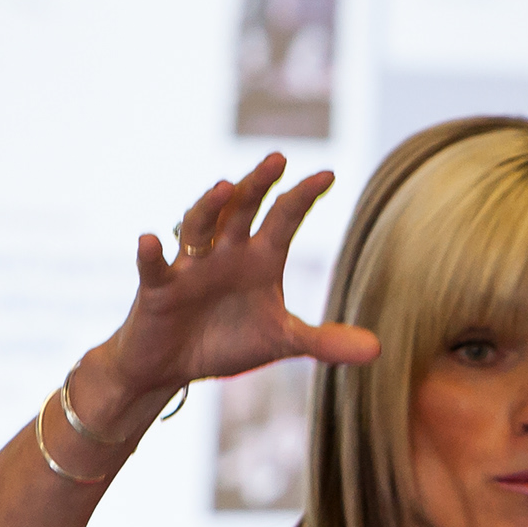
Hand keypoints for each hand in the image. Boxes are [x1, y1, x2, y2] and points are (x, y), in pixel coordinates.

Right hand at [108, 153, 381, 395]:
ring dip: (210, 206)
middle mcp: (225, 252)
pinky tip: (149, 239)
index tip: (328, 175)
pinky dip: (150, 254)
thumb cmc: (225, 341)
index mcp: (259, 258)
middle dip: (258, 185)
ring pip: (199, 226)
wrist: (172, 367)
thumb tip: (378, 350)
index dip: (303, 196)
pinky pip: (154, 268)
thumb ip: (325, 341)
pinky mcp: (158, 289)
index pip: (284, 218)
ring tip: (226, 188)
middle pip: (242, 209)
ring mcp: (189, 267)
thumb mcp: (280, 341)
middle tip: (278, 160)